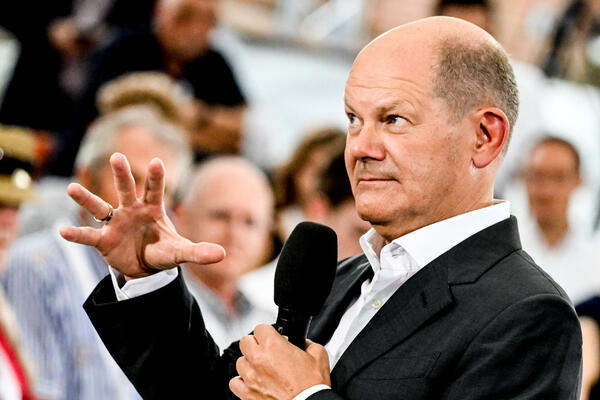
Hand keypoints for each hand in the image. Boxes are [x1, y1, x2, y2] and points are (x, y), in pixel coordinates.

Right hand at [60, 153, 224, 278]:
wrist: (144, 267)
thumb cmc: (162, 251)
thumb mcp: (181, 253)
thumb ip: (199, 252)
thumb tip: (223, 254)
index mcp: (153, 209)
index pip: (155, 190)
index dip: (155, 177)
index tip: (156, 162)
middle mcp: (131, 210)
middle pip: (126, 190)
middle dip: (122, 175)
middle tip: (117, 156)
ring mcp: (115, 223)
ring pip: (99, 207)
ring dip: (86, 199)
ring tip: (72, 189)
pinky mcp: (104, 239)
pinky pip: (89, 235)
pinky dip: (77, 234)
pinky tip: (63, 231)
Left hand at [229, 324, 330, 399]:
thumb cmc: (312, 386)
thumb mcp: (318, 355)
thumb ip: (308, 343)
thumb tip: (304, 343)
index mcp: (273, 345)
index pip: (260, 327)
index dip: (268, 331)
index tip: (272, 337)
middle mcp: (258, 359)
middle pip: (245, 341)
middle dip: (255, 344)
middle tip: (265, 351)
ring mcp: (250, 377)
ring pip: (240, 362)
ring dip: (249, 363)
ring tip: (261, 369)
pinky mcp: (246, 393)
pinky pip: (235, 382)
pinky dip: (242, 381)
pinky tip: (253, 382)